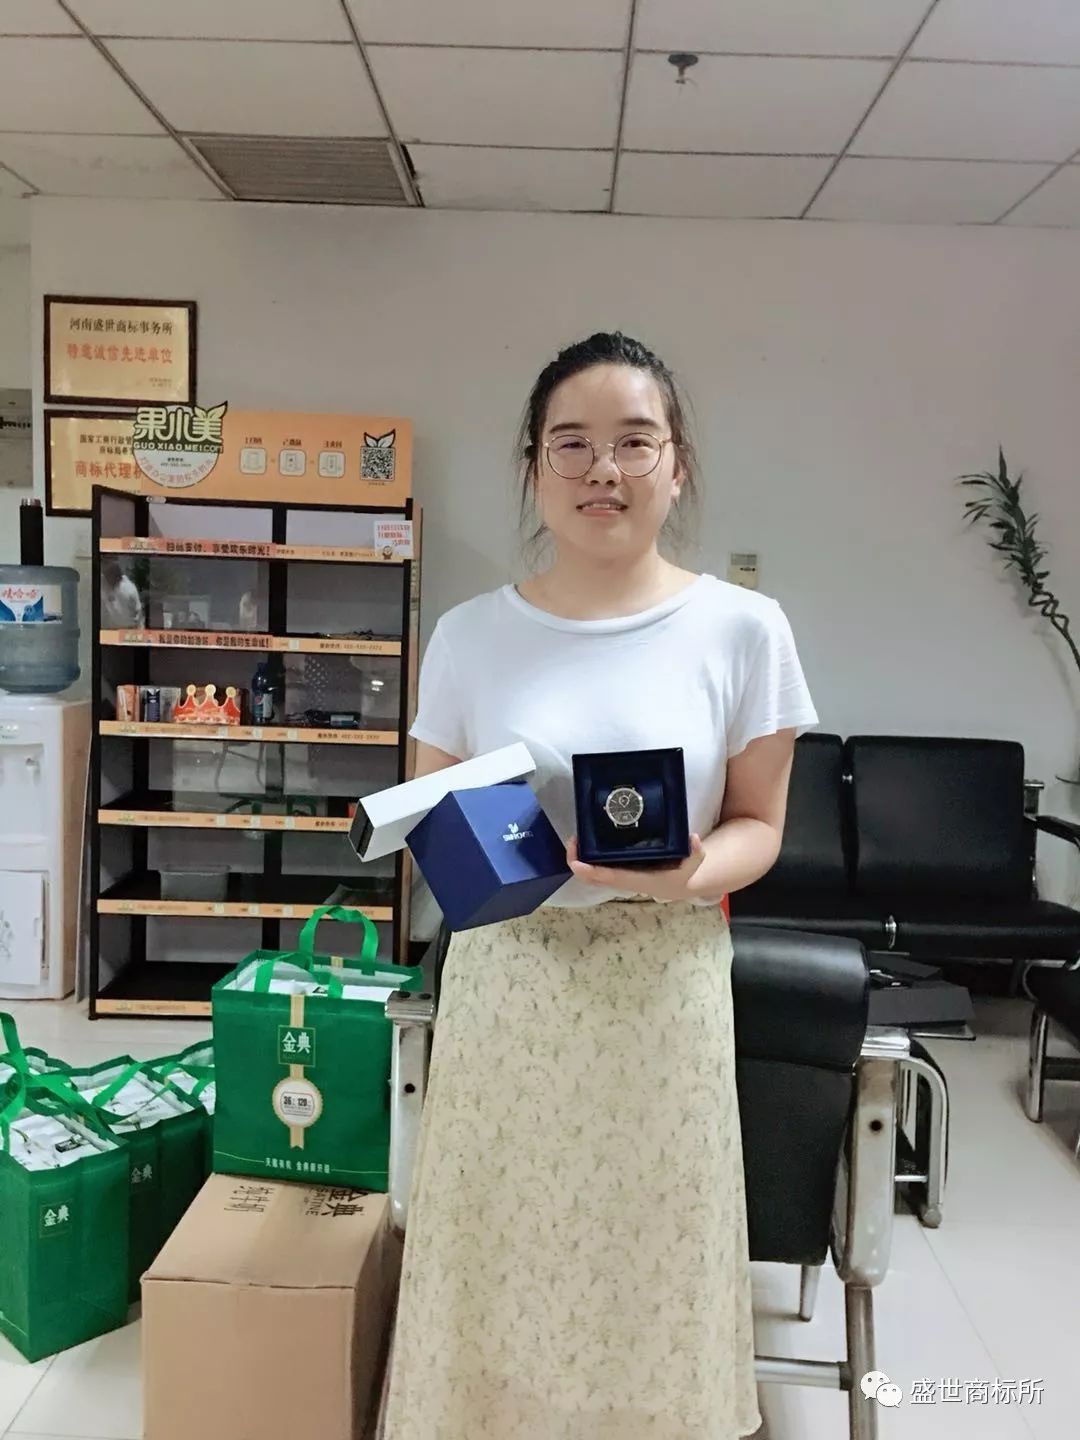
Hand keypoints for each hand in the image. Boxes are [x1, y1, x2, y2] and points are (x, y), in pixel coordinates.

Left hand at [566, 834, 706, 902]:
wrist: (680, 887)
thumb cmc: (683, 875)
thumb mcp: (693, 864)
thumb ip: (695, 852)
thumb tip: (692, 838)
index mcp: (639, 880)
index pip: (611, 877)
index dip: (592, 871)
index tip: (576, 862)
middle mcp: (624, 881)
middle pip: (594, 879)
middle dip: (578, 863)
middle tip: (572, 840)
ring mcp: (619, 878)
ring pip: (592, 876)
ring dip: (579, 860)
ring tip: (574, 839)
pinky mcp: (618, 873)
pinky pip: (597, 869)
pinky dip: (587, 859)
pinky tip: (584, 843)